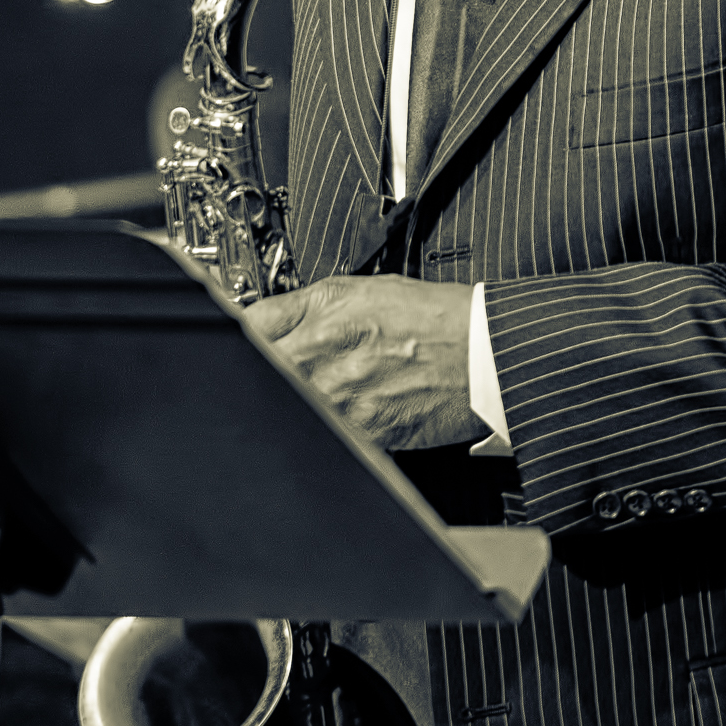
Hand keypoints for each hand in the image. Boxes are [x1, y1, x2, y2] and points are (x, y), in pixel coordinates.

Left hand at [245, 274, 484, 451]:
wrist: (484, 353)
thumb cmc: (433, 318)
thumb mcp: (361, 288)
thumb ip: (301, 304)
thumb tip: (257, 315)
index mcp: (322, 321)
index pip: (249, 328)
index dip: (241, 331)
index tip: (243, 338)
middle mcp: (325, 364)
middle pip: (258, 372)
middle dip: (261, 369)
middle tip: (285, 366)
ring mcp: (341, 405)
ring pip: (286, 406)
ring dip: (291, 399)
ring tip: (323, 387)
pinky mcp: (363, 437)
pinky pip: (322, 433)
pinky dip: (323, 425)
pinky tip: (341, 410)